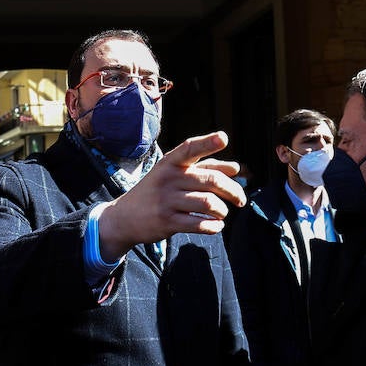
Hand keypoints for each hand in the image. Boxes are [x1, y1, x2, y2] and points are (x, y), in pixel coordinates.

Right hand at [96, 131, 245, 259]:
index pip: (190, 148)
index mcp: (170, 163)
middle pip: (211, 180)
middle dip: (233, 191)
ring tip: (222, 214)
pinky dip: (214, 227)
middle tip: (240, 200)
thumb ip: (205, 168)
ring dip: (222, 211)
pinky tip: (215, 226)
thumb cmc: (156, 192)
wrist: (124, 217)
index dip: (207, 142)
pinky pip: (200, 224)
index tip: (223, 138)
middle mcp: (168, 179)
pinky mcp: (167, 222)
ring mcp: (167, 201)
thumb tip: (236, 168)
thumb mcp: (174, 174)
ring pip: (209, 203)